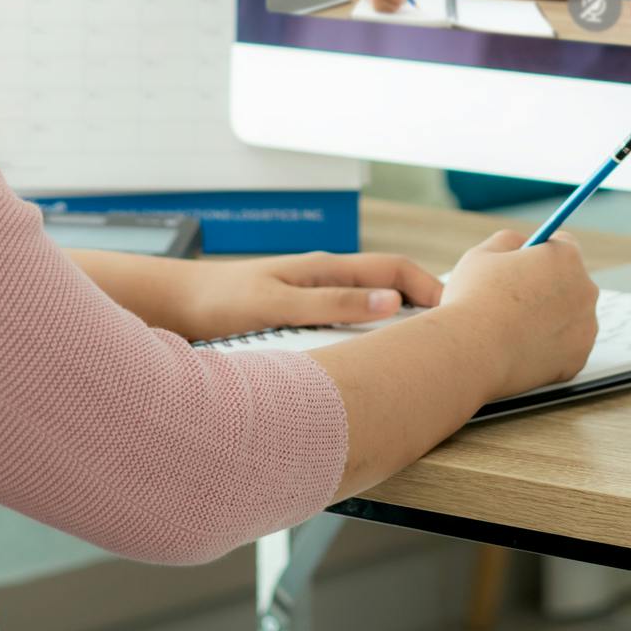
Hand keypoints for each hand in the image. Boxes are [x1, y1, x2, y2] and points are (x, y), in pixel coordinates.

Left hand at [196, 250, 444, 341]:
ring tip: (414, 355)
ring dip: (394, 325)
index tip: (455, 315)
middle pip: (388, 288)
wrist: (175, 306)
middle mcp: (324, 279)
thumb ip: (335, 303)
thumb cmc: (220, 302)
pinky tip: (366, 362)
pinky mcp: (299, 317)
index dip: (431, 288)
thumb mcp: (281, 305)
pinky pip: (346, 324)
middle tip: (446, 341)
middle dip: (420, 308)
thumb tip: (393, 302)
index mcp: (326, 269)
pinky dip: (367, 338)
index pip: (396, 269)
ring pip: (368, 308)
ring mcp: (312, 297)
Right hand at [438, 229, 598, 399]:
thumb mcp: (483, 254)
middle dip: (549, 287)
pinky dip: (550, 348)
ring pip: (571, 317)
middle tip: (517, 299)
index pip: (564, 245)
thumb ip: (509, 241)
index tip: (530, 264)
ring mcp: (586, 328)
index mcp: (566, 257)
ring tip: (516, 327)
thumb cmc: (474, 300)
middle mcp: (586, 290)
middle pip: (571, 282)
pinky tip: (523, 347)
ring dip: (552, 318)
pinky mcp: (578, 359)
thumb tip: (523, 244)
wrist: (472, 353)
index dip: (543, 253)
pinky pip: (567, 348)